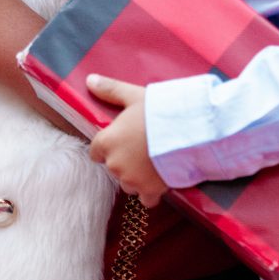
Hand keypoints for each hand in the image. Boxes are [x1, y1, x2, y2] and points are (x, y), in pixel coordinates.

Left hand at [84, 75, 168, 203]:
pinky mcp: (150, 191)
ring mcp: (132, 180)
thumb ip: (110, 90)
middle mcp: (114, 164)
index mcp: (107, 142)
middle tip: (143, 149)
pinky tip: (161, 180)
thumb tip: (90, 80)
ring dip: (137, 178)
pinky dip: (152, 193)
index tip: (121, 142)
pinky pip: (146, 199)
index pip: (96, 152)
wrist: (189, 132)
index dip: (108, 148)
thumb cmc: (159, 112)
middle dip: (125, 161)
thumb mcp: (134, 96)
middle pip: (113, 168)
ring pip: (128, 184)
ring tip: (154, 162)